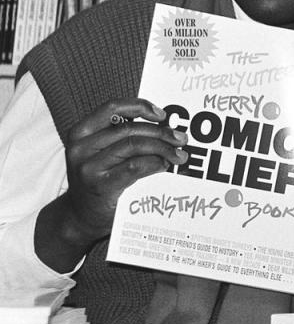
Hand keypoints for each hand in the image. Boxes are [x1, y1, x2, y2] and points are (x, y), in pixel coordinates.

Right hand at [61, 98, 187, 241]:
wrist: (82, 217)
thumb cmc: (101, 179)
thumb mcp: (103, 153)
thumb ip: (123, 137)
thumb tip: (166, 126)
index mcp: (81, 132)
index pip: (112, 108)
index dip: (140, 106)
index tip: (163, 115)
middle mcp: (81, 147)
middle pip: (129, 129)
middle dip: (161, 131)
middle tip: (181, 138)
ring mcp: (88, 167)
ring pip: (134, 145)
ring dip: (163, 148)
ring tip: (179, 155)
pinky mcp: (100, 185)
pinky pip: (135, 166)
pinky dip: (155, 163)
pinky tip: (165, 166)